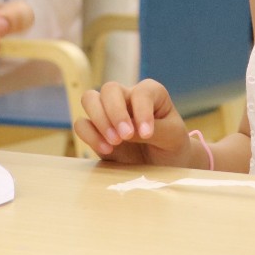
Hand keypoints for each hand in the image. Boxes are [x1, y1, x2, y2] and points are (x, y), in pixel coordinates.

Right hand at [74, 79, 193, 165]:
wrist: (164, 165)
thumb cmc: (172, 145)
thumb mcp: (173, 137)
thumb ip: (156, 131)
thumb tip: (127, 132)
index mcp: (150, 93)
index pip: (141, 92)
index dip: (142, 110)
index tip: (147, 134)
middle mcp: (127, 98)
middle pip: (110, 89)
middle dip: (115, 112)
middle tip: (125, 136)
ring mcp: (109, 113)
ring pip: (89, 99)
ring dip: (99, 119)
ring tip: (115, 143)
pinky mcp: (97, 131)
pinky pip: (81, 124)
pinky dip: (89, 135)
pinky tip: (107, 150)